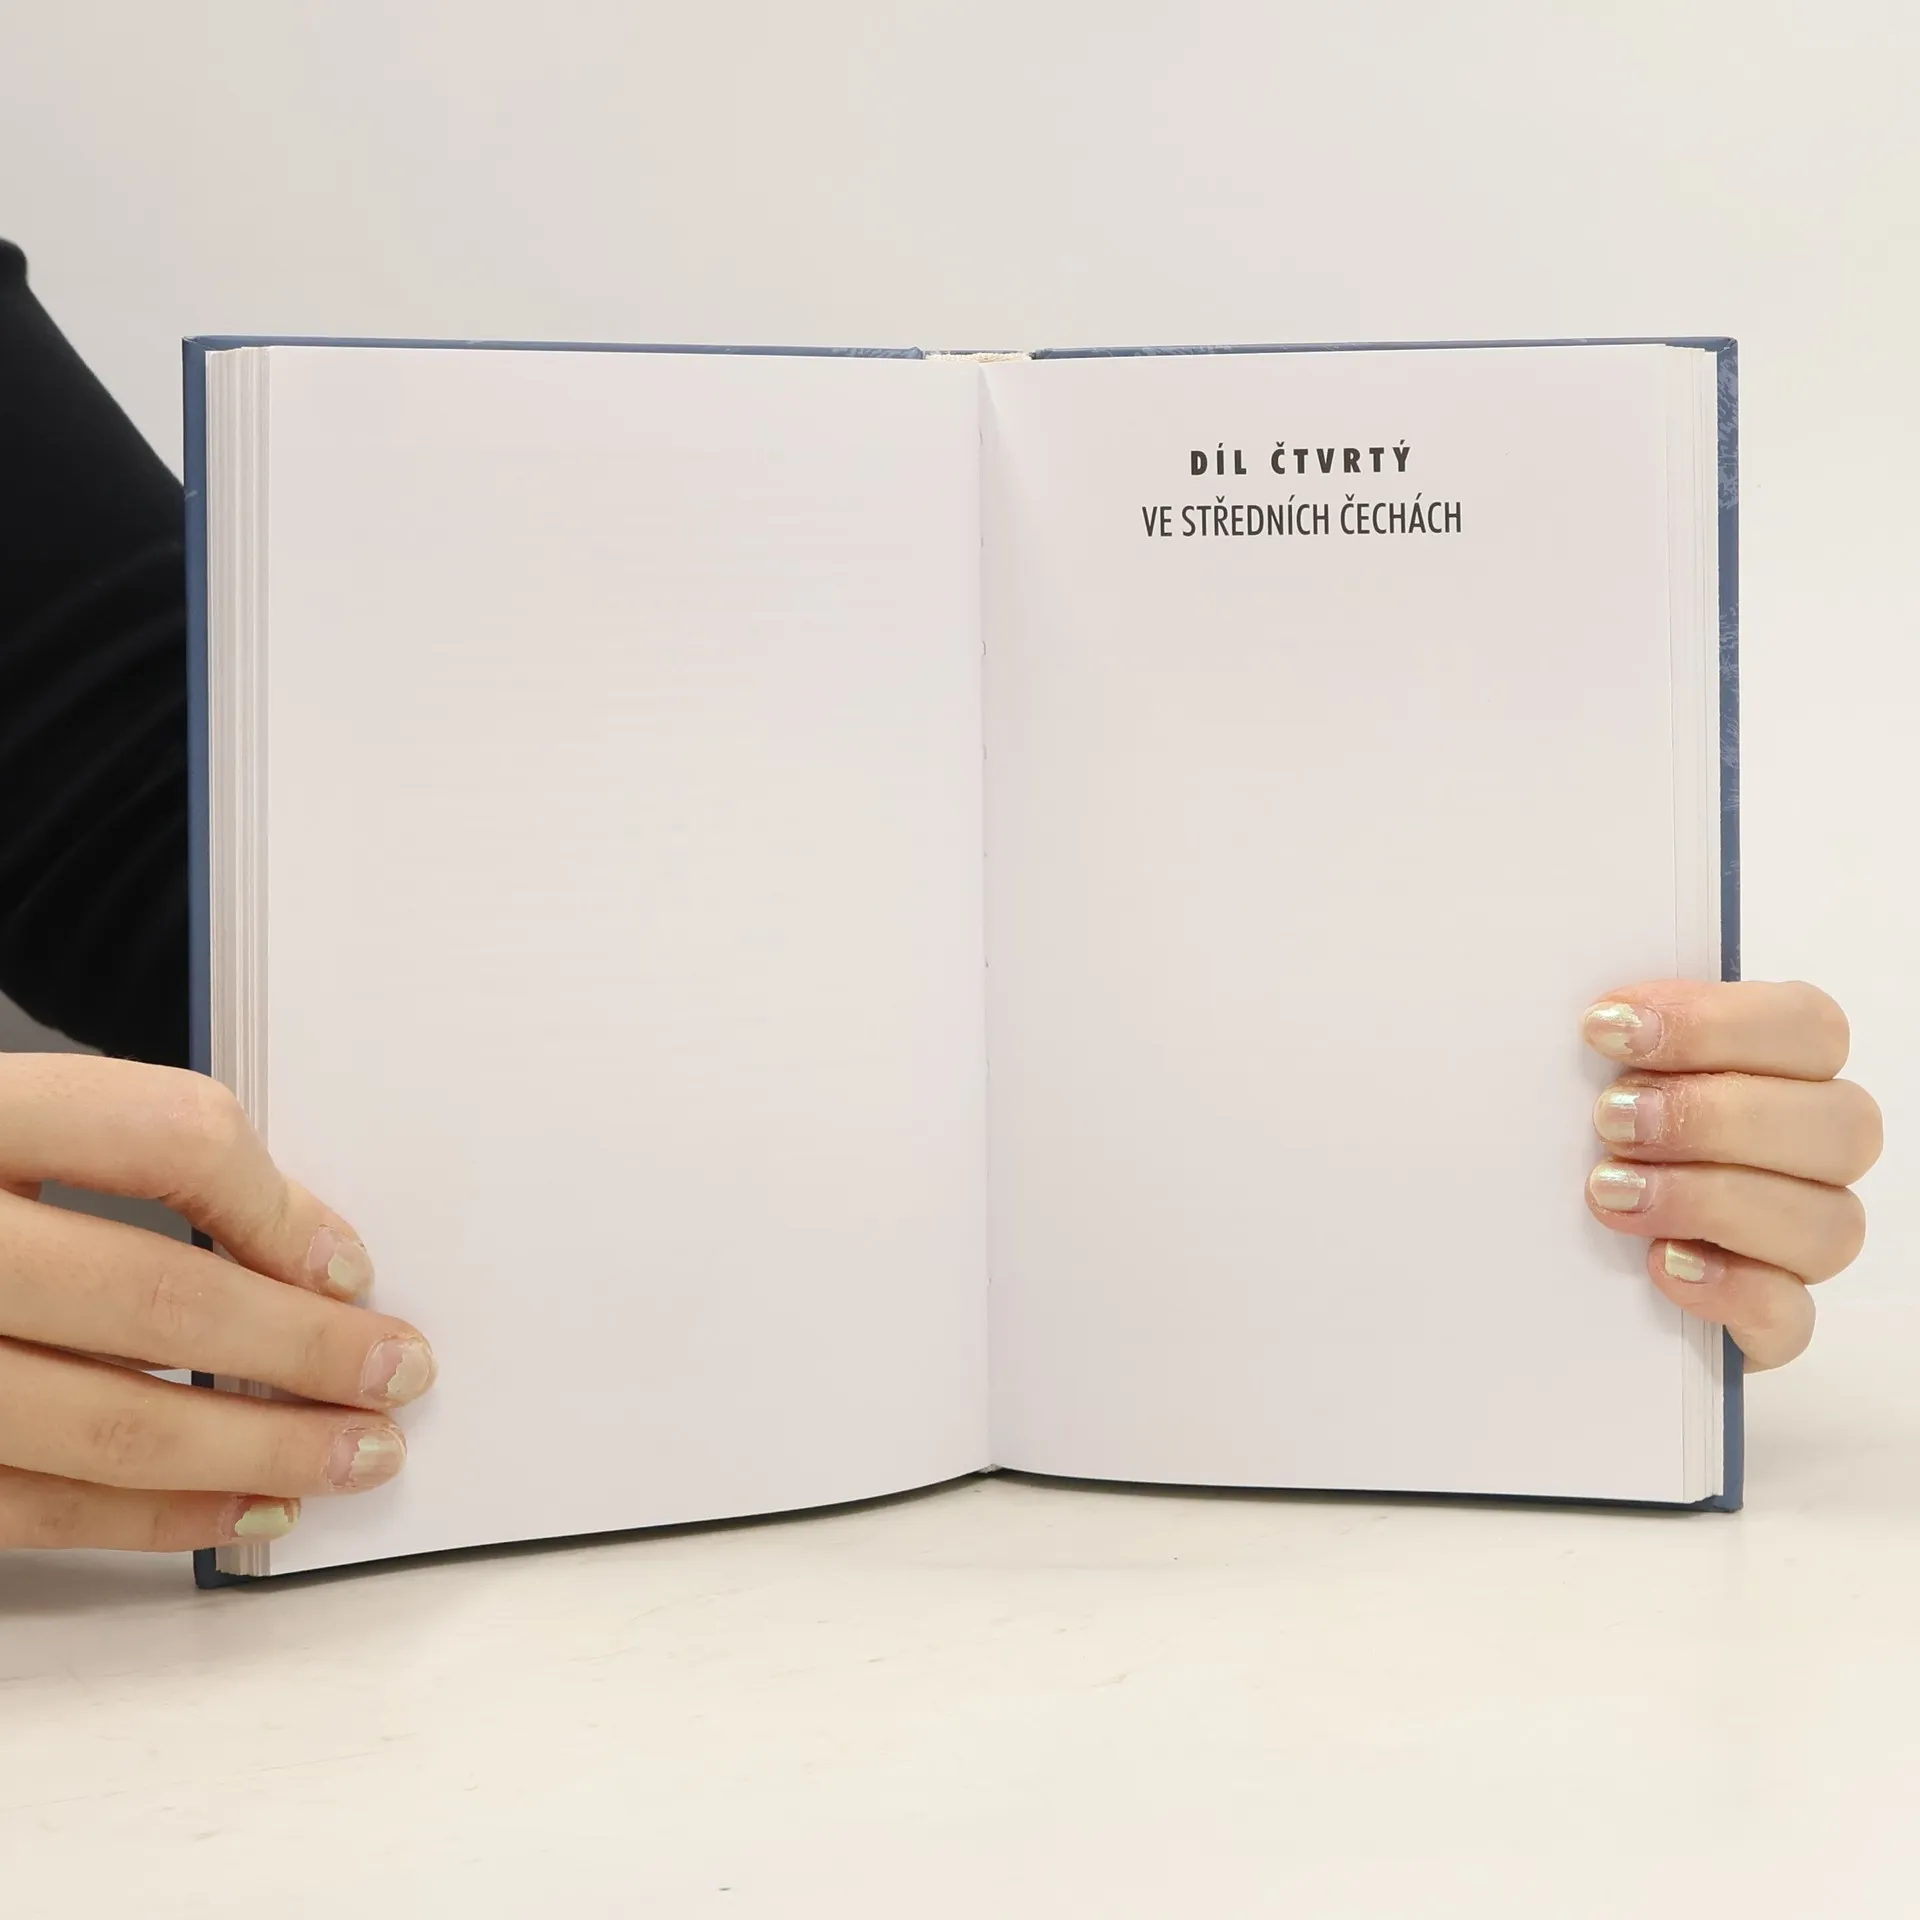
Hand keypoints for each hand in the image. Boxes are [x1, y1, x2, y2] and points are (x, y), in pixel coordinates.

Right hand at [0, 1054, 433, 1550]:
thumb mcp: (5, 1122)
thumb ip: (118, 1156)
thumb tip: (300, 1254)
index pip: (167, 1136)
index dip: (279, 1205)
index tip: (349, 1263)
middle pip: (154, 1296)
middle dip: (304, 1351)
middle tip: (402, 1371)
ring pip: (106, 1425)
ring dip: (260, 1450)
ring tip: (358, 1454)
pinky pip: (33, 1510)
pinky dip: (158, 1520)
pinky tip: (246, 1508)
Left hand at [1582, 981, 1879, 1369]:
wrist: (1548, 1244)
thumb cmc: (1586, 1128)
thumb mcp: (1589, 1072)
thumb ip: (1613, 1039)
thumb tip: (1593, 1015)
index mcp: (1785, 1068)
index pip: (1808, 1026)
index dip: (1714, 1022)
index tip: (1605, 1029)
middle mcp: (1813, 1153)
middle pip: (1840, 1125)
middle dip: (1715, 1116)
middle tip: (1610, 1119)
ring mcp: (1801, 1241)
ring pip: (1829, 1224)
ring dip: (1711, 1200)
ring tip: (1610, 1192)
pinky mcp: (1772, 1319)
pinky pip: (1790, 1316)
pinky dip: (1730, 1290)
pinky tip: (1661, 1264)